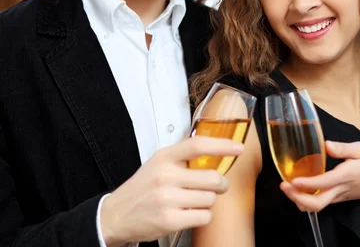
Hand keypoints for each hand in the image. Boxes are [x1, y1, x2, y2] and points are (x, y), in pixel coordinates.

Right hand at [100, 136, 243, 245]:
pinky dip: (203, 216)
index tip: (238, 148)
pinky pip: (204, 216)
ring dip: (208, 202)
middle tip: (218, 186)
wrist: (115, 216)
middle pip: (212, 177)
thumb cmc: (142, 189)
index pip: (198, 145)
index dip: (222, 145)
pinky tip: (190, 213)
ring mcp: (167, 199)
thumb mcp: (158, 163)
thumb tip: (214, 147)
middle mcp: (165, 176)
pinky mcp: (170, 220)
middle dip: (221, 184)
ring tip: (194, 201)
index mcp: (164, 158)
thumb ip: (183, 156)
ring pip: (211, 199)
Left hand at [281, 140, 359, 211]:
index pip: (324, 182)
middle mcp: (339, 189)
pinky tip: (297, 188)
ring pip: (315, 206)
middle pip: (316, 203)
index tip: (293, 179)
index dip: (308, 183)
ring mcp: (336, 197)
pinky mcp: (335, 199)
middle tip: (284, 186)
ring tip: (286, 187)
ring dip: (298, 200)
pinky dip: (304, 199)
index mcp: (345, 175)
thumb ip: (343, 148)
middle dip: (297, 198)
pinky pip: (317, 204)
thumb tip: (325, 145)